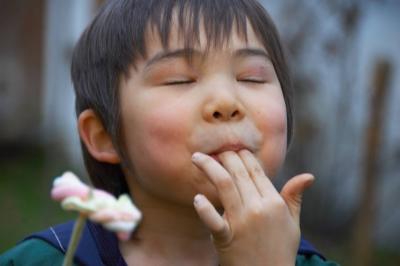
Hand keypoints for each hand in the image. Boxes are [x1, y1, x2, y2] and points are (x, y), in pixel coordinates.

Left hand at [191, 150, 313, 265]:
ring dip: (209, 168)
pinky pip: (213, 221)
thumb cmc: (281, 248)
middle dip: (226, 156)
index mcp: (274, 202)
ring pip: (224, 185)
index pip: (256, 170)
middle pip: (239, 173)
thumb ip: (295, 196)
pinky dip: (205, 209)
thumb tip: (308, 176)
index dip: (243, 156)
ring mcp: (242, 222)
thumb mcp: (293, 222)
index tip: (235, 149)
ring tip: (197, 158)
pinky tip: (197, 198)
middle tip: (216, 150)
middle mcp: (258, 208)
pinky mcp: (227, 238)